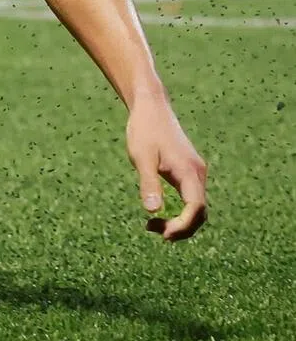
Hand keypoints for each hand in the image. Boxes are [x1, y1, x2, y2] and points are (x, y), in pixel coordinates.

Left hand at [126, 94, 207, 240]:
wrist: (151, 106)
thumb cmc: (144, 129)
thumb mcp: (142, 157)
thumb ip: (148, 183)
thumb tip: (152, 211)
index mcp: (189, 172)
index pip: (196, 209)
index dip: (183, 226)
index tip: (163, 234)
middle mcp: (197, 174)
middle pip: (199, 213)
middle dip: (181, 228)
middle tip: (154, 231)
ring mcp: (194, 172)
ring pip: (195, 206)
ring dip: (179, 220)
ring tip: (152, 225)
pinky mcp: (188, 170)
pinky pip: (190, 197)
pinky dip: (179, 210)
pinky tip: (159, 211)